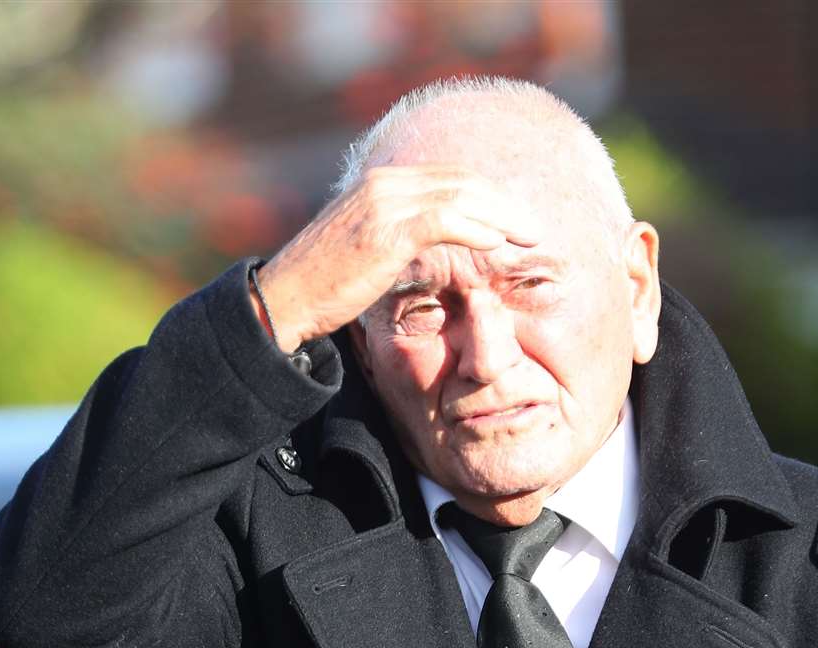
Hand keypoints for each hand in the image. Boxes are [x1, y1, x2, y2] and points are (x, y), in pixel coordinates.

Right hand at [252, 166, 541, 351]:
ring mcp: (384, 204)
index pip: (449, 177)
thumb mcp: (364, 251)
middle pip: (462, 181)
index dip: (489, 195)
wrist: (283, 300)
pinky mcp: (385, 232)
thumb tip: (435, 250)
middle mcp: (384, 184)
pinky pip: (445, 220)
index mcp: (379, 183)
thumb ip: (398, 238)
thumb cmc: (322, 286)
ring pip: (460, 195)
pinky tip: (498, 244)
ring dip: (502, 216)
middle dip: (505, 202)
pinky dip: (477, 229)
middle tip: (535, 227)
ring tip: (530, 237)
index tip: (516, 217)